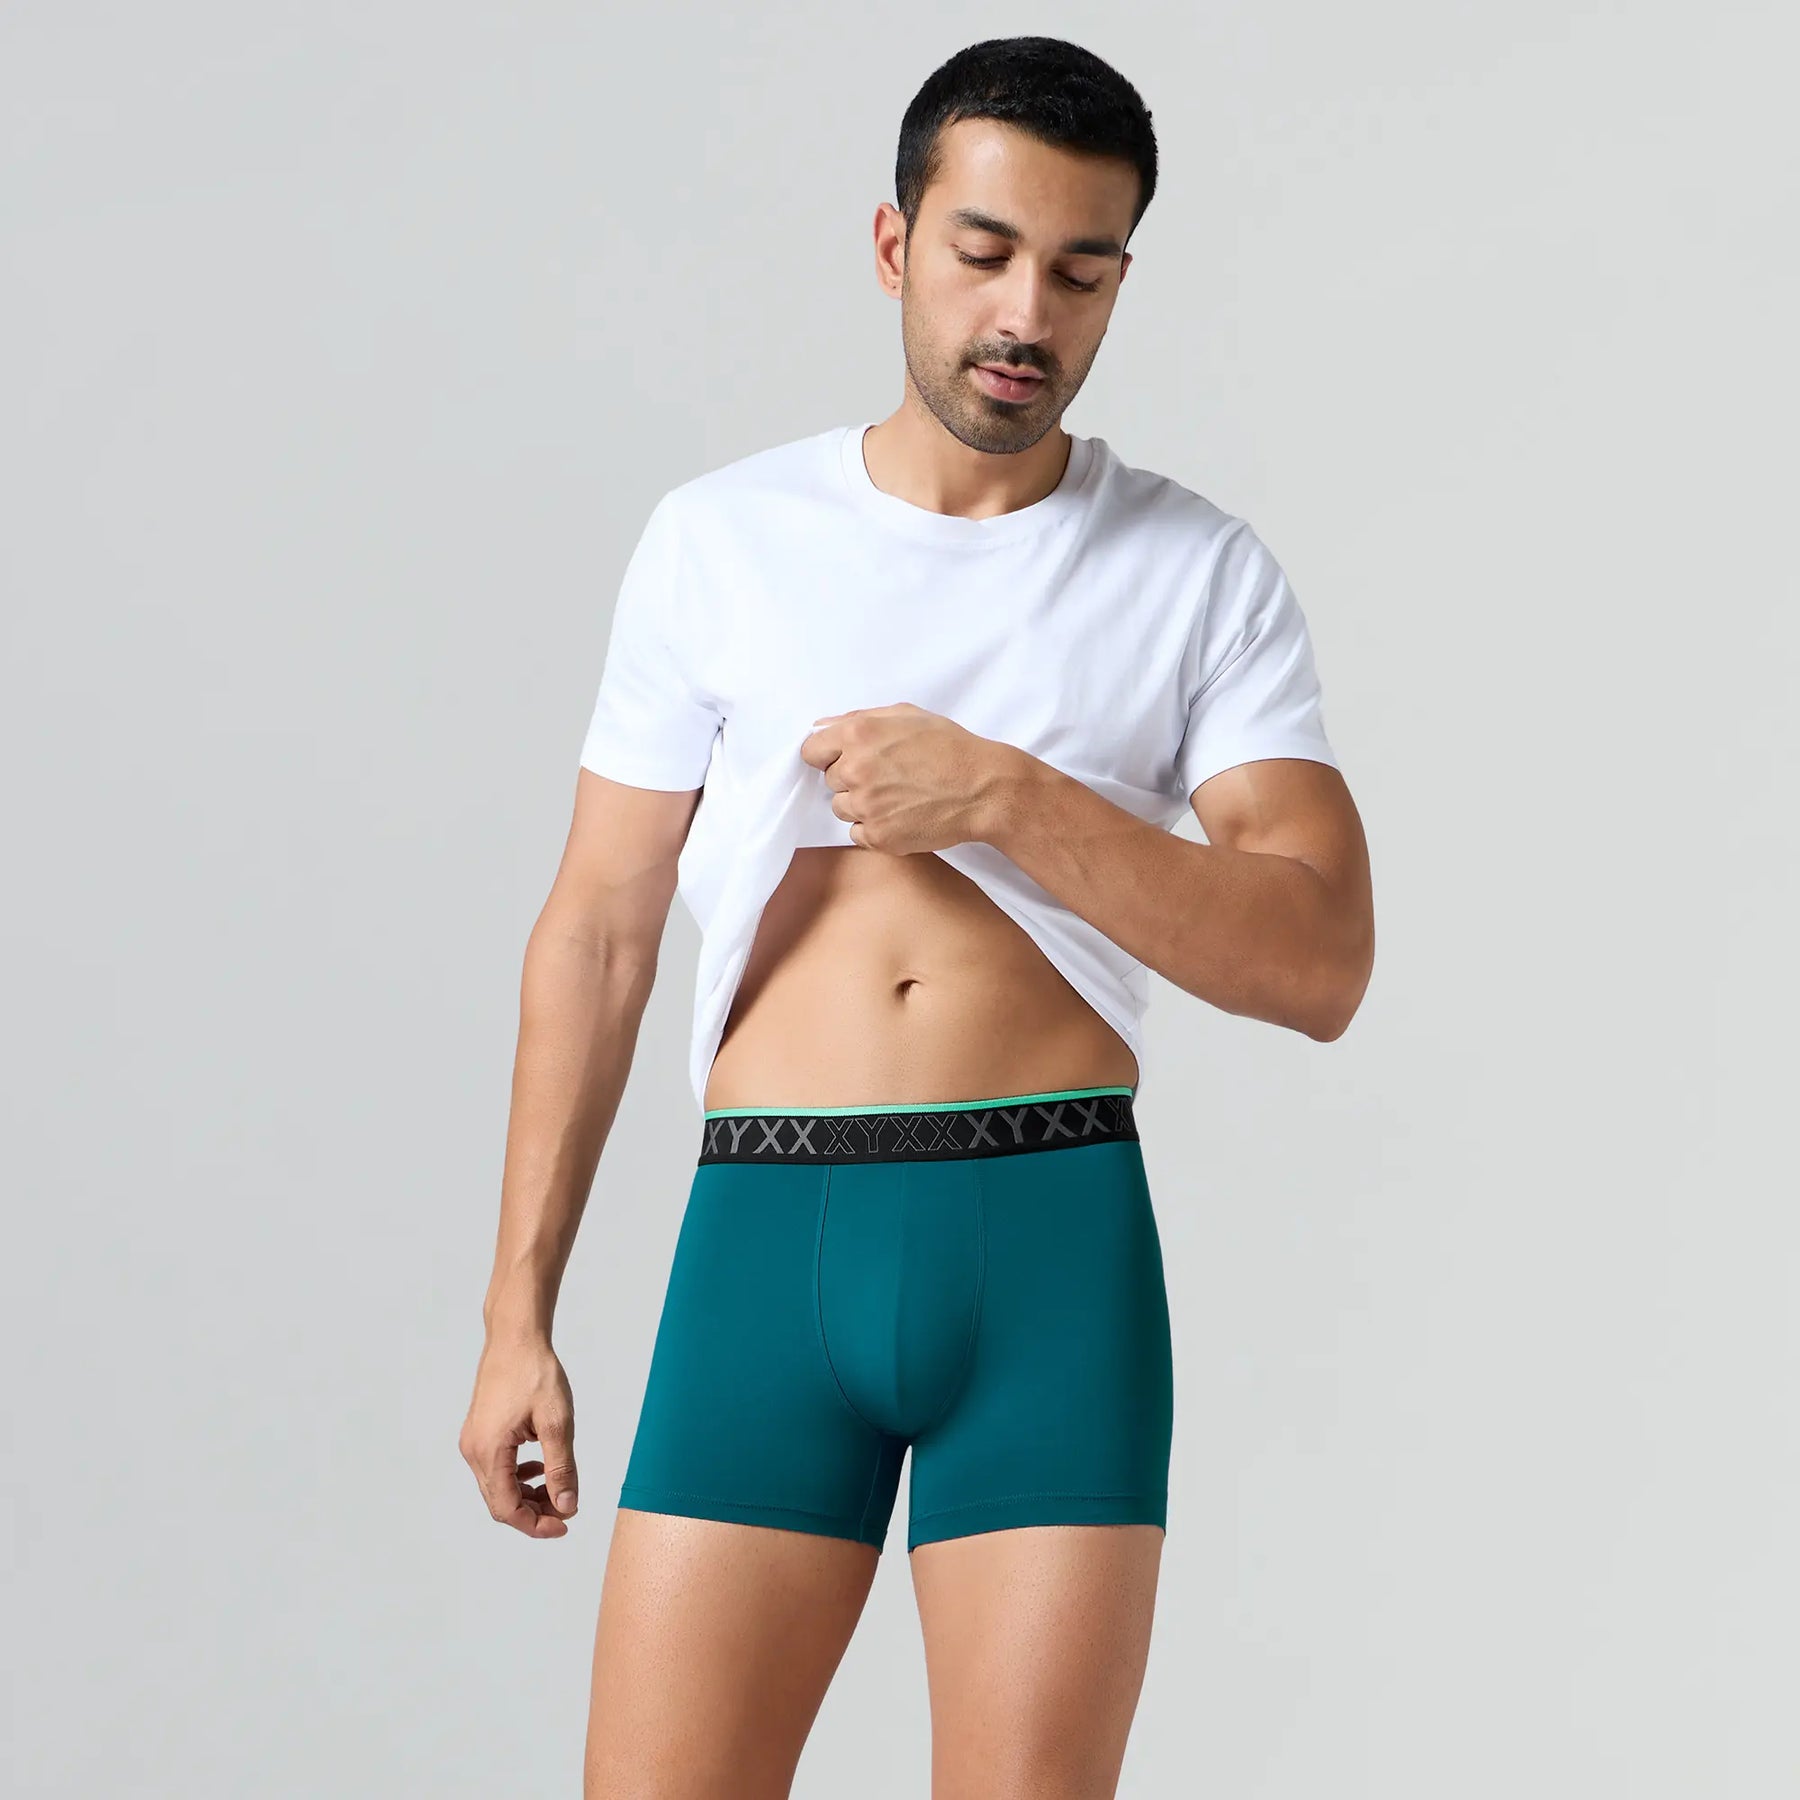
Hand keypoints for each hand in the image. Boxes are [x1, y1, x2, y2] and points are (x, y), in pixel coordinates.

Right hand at [459, 1334, 578, 1537]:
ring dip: (527, 1494)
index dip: (536, 1524)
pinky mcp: (480, 1432)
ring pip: (498, 1486)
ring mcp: (473, 1441)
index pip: (508, 1509)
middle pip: (500, 1502)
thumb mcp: (557, 1422)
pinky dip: (519, 1475)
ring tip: (558, 1487)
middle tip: (567, 1507)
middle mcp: (473, 1451)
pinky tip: (540, 1465)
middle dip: (534, 1511)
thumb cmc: (536, 1372)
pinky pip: (496, 1467)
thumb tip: (567, 1505)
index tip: (566, 1522)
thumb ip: (561, 1468)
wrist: (515, 1337)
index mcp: (488, 1451)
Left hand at [799, 702, 1010, 854]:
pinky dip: (874, 828)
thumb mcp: (906, 715)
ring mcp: (864, 805)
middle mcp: (855, 769)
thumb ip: (858, 718)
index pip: (811, 751)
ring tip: (898, 796)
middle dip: (852, 779)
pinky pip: (857, 833)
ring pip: (842, 808)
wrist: (983, 789)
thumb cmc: (950, 747)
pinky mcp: (877, 835)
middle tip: (888, 776)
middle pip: (830, 781)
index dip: (827, 755)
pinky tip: (901, 815)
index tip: (844, 759)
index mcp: (857, 735)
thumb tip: (821, 727)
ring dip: (861, 804)